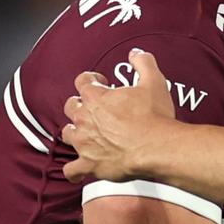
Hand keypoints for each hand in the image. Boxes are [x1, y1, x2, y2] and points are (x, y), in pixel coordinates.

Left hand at [61, 48, 176, 182]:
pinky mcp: (90, 164)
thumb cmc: (154, 117)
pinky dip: (74, 169)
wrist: (156, 148)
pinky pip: (72, 170)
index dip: (91, 79)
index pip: (82, 81)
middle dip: (80, 104)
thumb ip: (143, 63)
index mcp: (96, 97)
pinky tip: (80, 168)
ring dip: (74, 132)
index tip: (100, 81)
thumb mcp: (153, 81)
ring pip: (67, 134)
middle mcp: (85, 118)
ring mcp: (85, 143)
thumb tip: (136, 54)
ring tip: (85, 132)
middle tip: (94, 107)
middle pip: (70, 106)